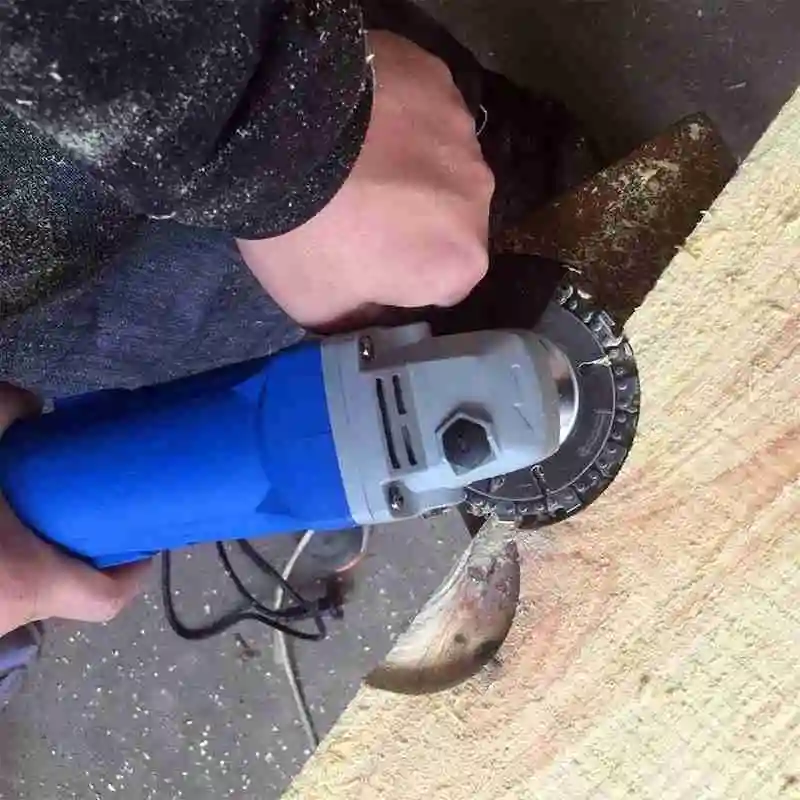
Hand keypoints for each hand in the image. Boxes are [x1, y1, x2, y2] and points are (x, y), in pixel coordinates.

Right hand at [0, 384, 148, 635]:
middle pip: (67, 598)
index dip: (134, 572)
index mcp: (23, 580)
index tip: (141, 538)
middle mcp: (3, 616)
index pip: (107, 600)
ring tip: (32, 516)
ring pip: (23, 599)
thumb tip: (34, 406)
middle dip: (77, 557)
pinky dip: (2, 567)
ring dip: (33, 562)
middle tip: (81, 513)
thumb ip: (5, 406)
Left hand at [237, 30, 493, 330]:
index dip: (404, 277)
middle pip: (449, 220)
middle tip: (357, 210)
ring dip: (409, 166)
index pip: (442, 283)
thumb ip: (364, 321)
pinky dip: (400, 116)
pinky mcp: (437, 76)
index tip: (365, 263)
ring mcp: (462, 130)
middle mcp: (480, 197)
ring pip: (441, 162)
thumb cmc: (304, 234)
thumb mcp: (321, 309)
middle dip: (414, 220)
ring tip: (354, 160)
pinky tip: (359, 118)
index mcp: (462, 262)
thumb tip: (377, 313)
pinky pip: (424, 107)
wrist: (273, 132)